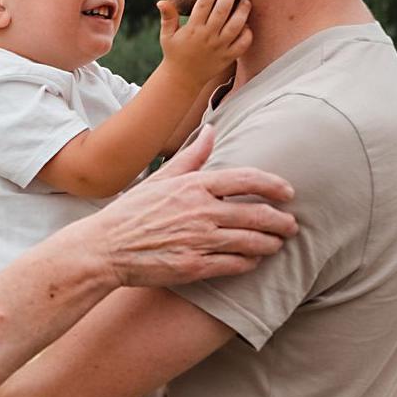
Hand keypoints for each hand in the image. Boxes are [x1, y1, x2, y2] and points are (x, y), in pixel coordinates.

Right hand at [67, 124, 296, 287]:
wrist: (105, 248)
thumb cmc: (132, 212)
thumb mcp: (161, 177)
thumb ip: (192, 156)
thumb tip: (211, 130)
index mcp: (194, 185)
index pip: (246, 180)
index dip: (273, 185)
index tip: (288, 191)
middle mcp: (201, 211)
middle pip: (256, 214)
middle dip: (281, 220)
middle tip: (291, 224)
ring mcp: (199, 240)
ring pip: (250, 241)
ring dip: (270, 243)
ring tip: (278, 244)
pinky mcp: (194, 267)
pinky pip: (234, 265)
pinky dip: (249, 263)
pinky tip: (254, 261)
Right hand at [156, 0, 251, 87]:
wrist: (182, 79)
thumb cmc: (174, 53)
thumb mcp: (167, 35)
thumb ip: (167, 17)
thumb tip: (161, 1)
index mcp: (192, 29)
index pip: (203, 5)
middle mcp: (207, 37)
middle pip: (221, 12)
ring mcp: (219, 48)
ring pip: (235, 27)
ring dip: (242, 12)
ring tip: (246, 1)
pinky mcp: (228, 57)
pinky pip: (242, 44)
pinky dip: (247, 34)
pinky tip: (247, 23)